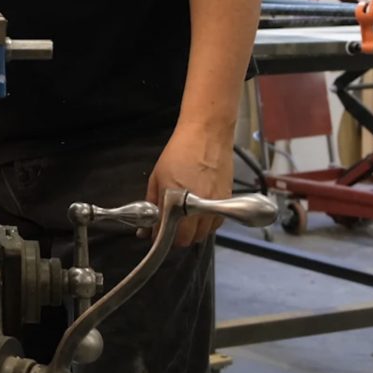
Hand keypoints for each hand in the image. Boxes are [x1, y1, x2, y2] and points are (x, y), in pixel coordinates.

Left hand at [144, 122, 233, 246]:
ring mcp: (214, 205)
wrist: (207, 133)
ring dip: (193, 232)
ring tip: (185, 218)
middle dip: (177, 238)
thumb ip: (152, 204)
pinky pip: (216, 223)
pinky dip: (207, 223)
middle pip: (188, 240)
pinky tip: (200, 213)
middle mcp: (197, 207)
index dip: (160, 238)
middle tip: (170, 226)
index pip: (169, 234)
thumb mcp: (157, 177)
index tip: (155, 235)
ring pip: (203, 234)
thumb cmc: (181, 151)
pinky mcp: (227, 201)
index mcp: (176, 200)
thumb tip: (146, 226)